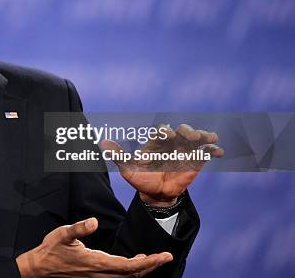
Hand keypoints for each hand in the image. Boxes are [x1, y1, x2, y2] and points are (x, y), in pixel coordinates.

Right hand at [15, 217, 172, 276]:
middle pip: (133, 274)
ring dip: (142, 269)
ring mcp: (98, 276)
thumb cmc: (51, 249)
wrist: (40, 267)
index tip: (163, 256)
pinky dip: (131, 270)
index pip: (129, 266)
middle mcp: (100, 273)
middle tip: (166, 257)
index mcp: (96, 262)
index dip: (148, 263)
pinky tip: (135, 262)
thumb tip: (94, 221)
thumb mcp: (63, 234)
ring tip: (154, 259)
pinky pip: (119, 276)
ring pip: (127, 277)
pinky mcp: (94, 275)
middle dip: (151, 266)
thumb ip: (79, 228)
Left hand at [101, 124, 223, 205]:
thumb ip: (119, 156)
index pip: (162, 131)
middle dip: (187, 130)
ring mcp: (185, 149)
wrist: (156, 194)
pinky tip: (219, 152)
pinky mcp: (196, 159)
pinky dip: (213, 150)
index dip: (165, 131)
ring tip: (210, 137)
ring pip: (196, 138)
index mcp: (156, 141)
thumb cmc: (141, 178)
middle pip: (181, 131)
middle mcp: (172, 142)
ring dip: (203, 135)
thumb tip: (104, 144)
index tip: (167, 135)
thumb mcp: (128, 169)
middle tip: (192, 135)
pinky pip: (206, 152)